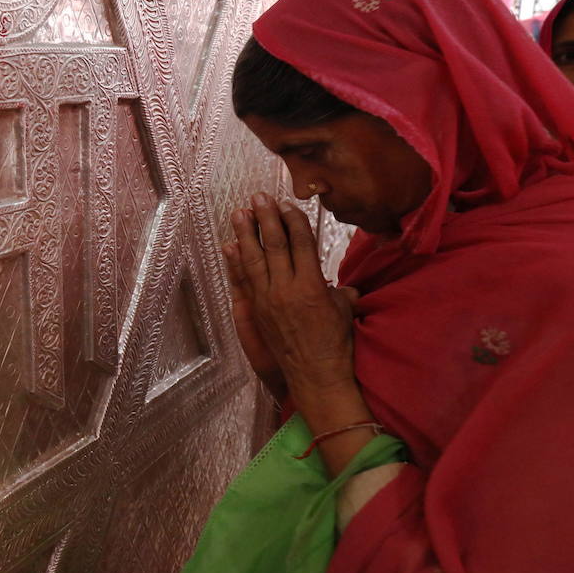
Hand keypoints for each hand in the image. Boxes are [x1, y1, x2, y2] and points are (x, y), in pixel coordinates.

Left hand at [226, 194, 356, 394]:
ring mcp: (268, 300)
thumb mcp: (343, 309)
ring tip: (239, 213)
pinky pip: (244, 281)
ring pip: (253, 260)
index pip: (301, 244)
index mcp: (313, 286)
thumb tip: (335, 281)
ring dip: (245, 234)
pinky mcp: (257, 312)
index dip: (293, 221)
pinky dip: (236, 262)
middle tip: (258, 197)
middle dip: (266, 219)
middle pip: (274, 246)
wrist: (315, 374)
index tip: (286, 205)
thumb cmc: (335, 343)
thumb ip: (336, 288)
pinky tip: (230, 246)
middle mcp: (287, 290)